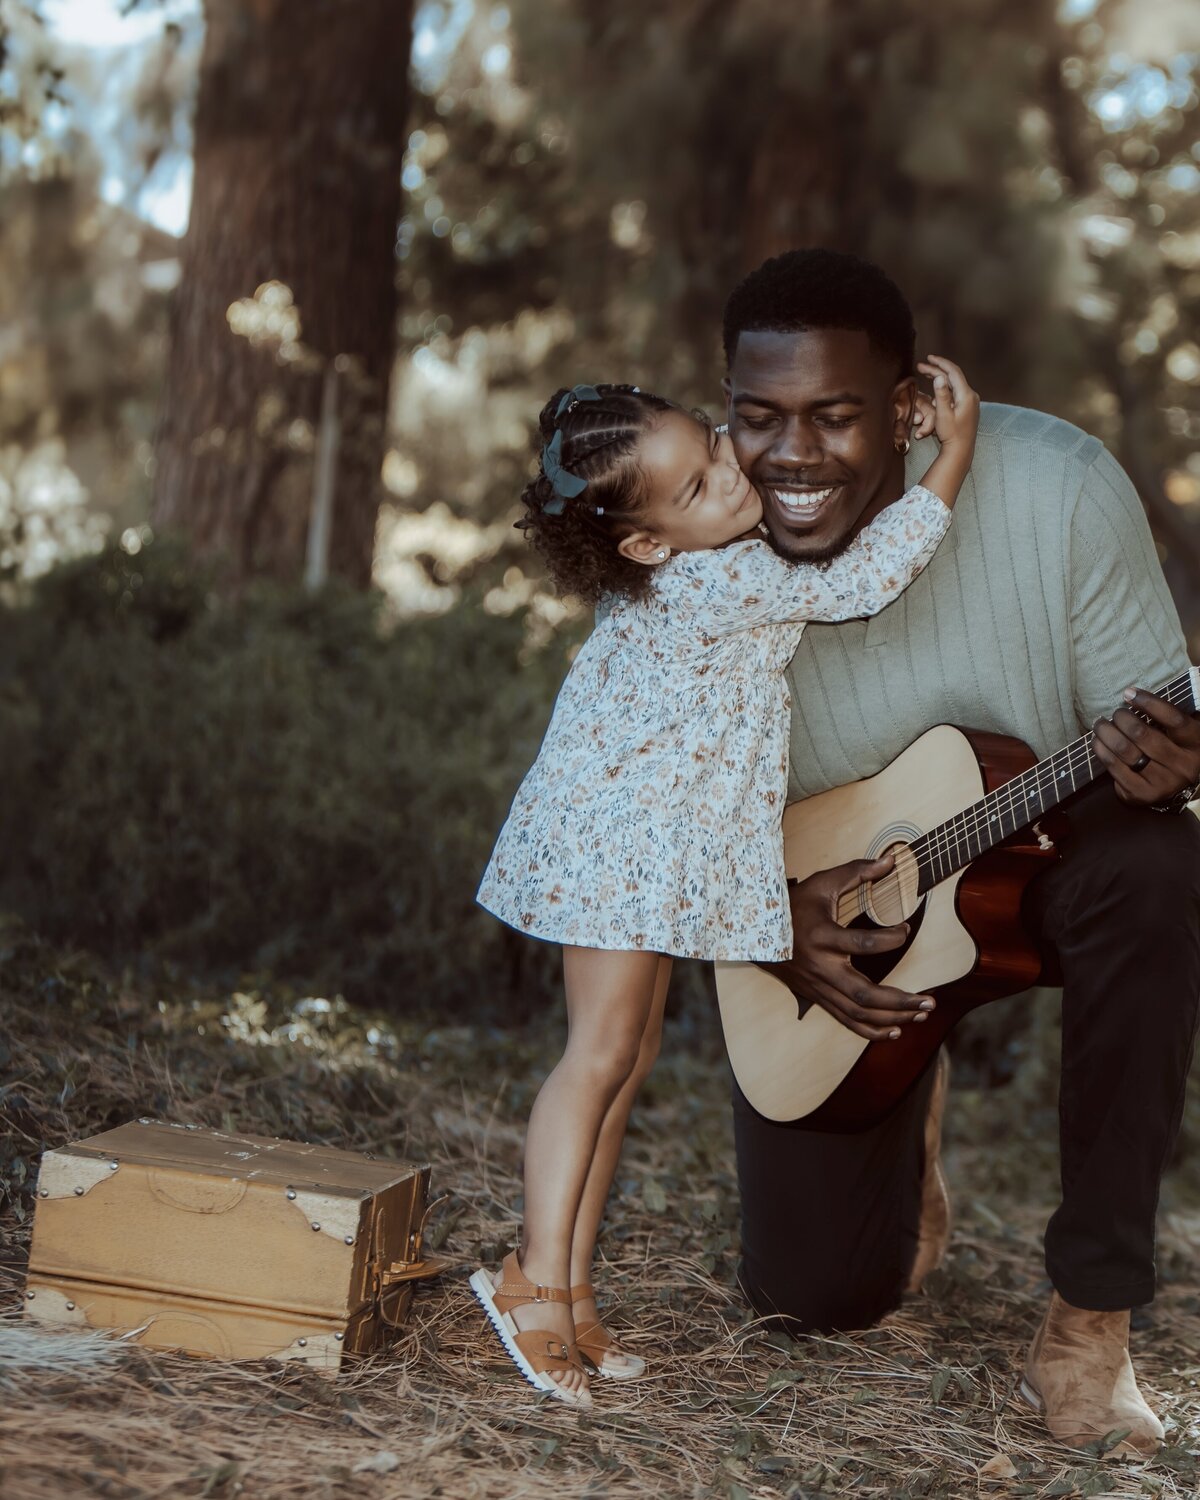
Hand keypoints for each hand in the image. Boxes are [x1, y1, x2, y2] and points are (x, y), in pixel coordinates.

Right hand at [762, 854, 934, 1041]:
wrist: (754, 934)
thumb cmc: (793, 906)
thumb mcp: (822, 884)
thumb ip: (857, 871)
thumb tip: (891, 860)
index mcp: (823, 937)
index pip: (863, 944)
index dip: (891, 939)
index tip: (906, 929)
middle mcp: (821, 967)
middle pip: (864, 994)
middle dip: (901, 1001)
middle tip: (929, 1001)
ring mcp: (819, 987)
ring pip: (858, 1013)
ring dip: (893, 1018)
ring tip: (921, 1013)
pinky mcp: (818, 998)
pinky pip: (846, 1021)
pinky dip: (871, 1030)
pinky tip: (895, 1030)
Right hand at [915, 355, 978, 450]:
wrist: (961, 450)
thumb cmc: (951, 435)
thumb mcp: (943, 415)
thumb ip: (941, 395)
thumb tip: (939, 377)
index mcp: (966, 395)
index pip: (953, 372)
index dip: (940, 363)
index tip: (928, 358)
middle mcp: (971, 395)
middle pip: (953, 376)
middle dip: (937, 369)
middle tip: (922, 366)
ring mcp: (971, 401)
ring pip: (954, 383)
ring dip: (940, 377)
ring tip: (926, 374)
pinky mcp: (968, 406)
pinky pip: (956, 391)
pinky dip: (945, 386)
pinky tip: (936, 388)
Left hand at [1091, 685, 1199, 806]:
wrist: (1172, 787)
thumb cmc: (1172, 751)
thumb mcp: (1179, 734)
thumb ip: (1166, 717)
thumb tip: (1134, 694)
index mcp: (1196, 744)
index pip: (1173, 719)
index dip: (1149, 703)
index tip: (1129, 693)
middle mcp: (1182, 765)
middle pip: (1142, 734)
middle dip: (1122, 718)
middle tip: (1115, 713)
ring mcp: (1162, 782)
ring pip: (1125, 750)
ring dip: (1107, 732)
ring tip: (1100, 724)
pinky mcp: (1141, 794)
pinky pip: (1114, 767)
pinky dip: (1101, 750)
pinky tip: (1097, 741)